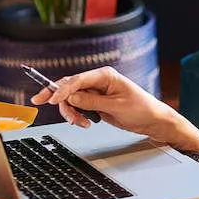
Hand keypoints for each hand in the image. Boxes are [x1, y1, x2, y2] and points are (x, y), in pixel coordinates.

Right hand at [30, 66, 179, 143]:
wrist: (153, 121)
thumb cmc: (142, 109)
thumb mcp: (116, 107)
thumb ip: (92, 102)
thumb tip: (71, 97)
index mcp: (105, 75)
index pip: (77, 79)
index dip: (61, 89)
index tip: (50, 99)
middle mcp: (98, 81)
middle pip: (68, 87)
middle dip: (59, 99)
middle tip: (45, 106)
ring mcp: (95, 92)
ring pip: (70, 99)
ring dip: (70, 112)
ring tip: (81, 123)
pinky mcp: (95, 103)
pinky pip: (77, 107)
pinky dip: (76, 115)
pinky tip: (83, 123)